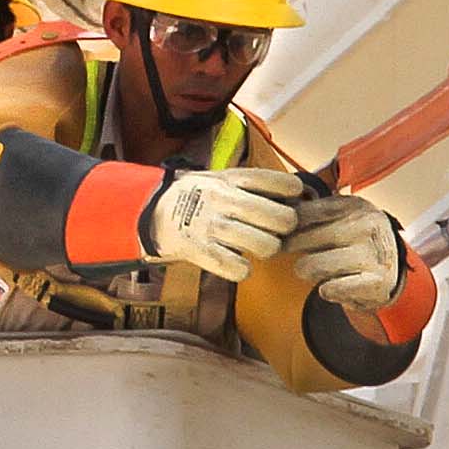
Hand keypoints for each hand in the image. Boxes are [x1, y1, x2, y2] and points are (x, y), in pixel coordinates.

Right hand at [141, 163, 308, 281]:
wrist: (151, 212)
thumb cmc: (196, 197)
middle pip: (280, 218)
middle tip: (277, 230)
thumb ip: (252, 184)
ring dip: (267, 249)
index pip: (276, 181)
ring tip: (258, 246)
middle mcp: (223, 199)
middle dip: (286, 227)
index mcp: (230, 179)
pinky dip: (242, 270)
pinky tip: (238, 263)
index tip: (291, 197)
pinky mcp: (199, 250)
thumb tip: (296, 192)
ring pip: (265, 245)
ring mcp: (211, 225)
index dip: (291, 191)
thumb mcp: (220, 178)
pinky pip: (237, 269)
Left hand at [285, 189, 405, 310]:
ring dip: (307, 271)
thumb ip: (311, 211)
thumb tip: (274, 210)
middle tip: (287, 252)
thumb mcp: (340, 217)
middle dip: (290, 248)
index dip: (286, 226)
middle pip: (305, 239)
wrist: (392, 270)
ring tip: (312, 269)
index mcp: (354, 206)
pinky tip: (330, 287)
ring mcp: (373, 254)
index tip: (279, 232)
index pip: (304, 213)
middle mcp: (366, 226)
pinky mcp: (376, 282)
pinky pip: (331, 289)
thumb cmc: (354, 241)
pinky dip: (326, 291)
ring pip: (313, 266)